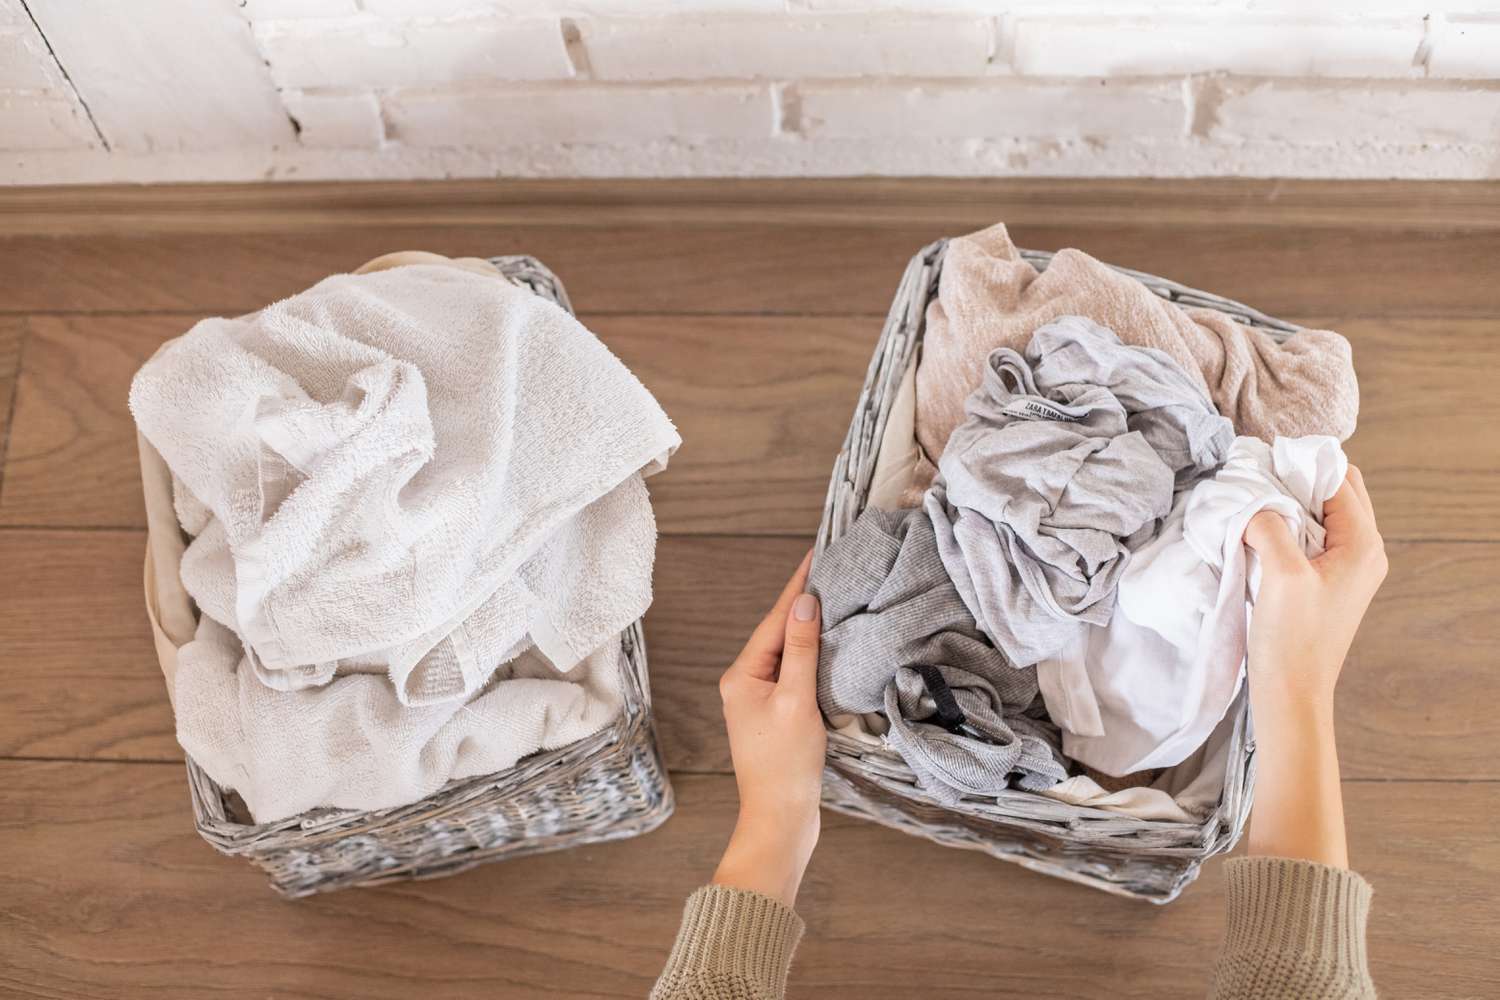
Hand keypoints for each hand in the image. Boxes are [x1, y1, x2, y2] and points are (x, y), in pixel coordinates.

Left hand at [712, 551, 826, 906]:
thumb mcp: (797, 701)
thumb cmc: (786, 765)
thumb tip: (804, 603)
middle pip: (779, 632)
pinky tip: (829, 646)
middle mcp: (745, 684)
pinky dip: (812, 656)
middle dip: (804, 602)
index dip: (797, 586)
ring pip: (787, 652)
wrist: (781, 819)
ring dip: (810, 628)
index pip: (775, 620)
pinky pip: (794, 674)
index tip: (814, 553)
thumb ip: (801, 651)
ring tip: (834, 597)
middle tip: (830, 567)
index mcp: (742, 676)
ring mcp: (759, 701)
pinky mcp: (777, 717)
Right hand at [1243, 465, 1388, 711]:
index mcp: (1363, 545)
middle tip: (1258, 479)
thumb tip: (1255, 502)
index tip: (1263, 462)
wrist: (1292, 693)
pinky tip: (1260, 531)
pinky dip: (1288, 526)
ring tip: (1255, 503)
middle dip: (1299, 479)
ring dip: (1290, 503)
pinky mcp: (1327, 582)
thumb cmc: (1292, 639)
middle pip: (1337, 492)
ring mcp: (1347, 569)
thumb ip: (1271, 525)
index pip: (1340, 480)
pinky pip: (1312, 538)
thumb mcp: (1281, 574)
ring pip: (1323, 514)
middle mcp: (1364, 553)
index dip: (1303, 465)